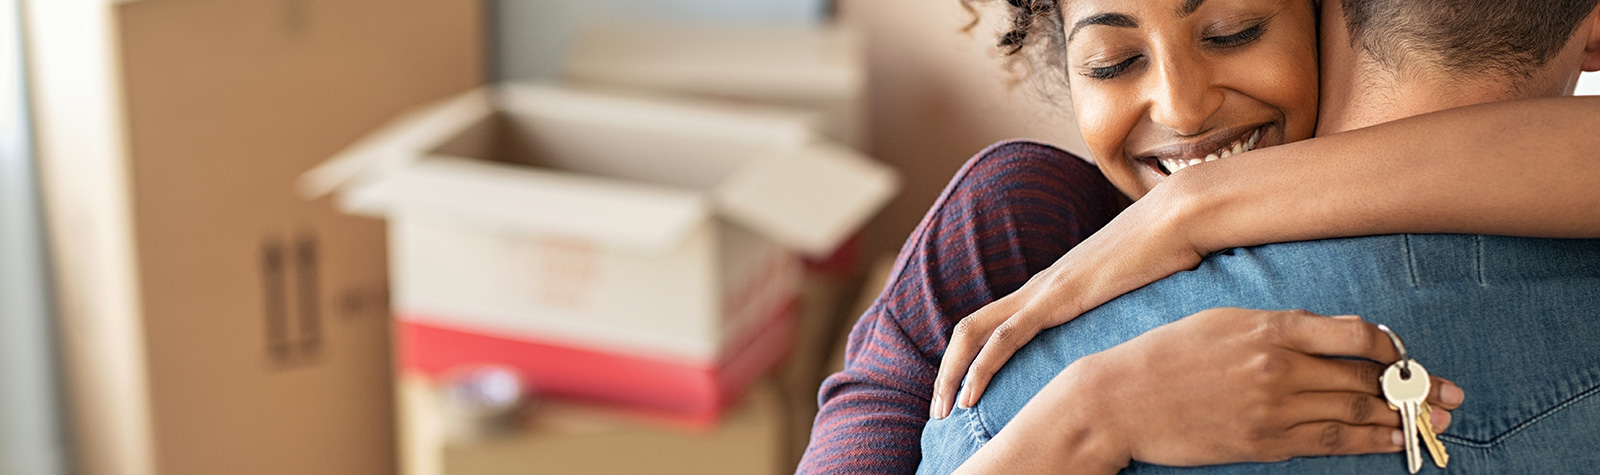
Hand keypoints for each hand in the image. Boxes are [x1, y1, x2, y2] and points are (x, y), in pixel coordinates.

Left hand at [933, 184, 1207, 418]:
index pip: (993, 324)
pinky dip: (982, 367)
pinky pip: (1005, 336)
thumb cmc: (1167, 253)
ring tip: (943, 410)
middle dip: (947, 371)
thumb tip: (1133, 332)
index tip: (964, 393)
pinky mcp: (1057, 297)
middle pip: (970, 328)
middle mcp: (1037, 288)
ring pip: (975, 332)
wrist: (1179, 218)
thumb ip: (1119, 309)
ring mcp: (1044, 290)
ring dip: (952, 374)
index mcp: (1051, 288)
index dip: (971, 358)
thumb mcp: (1135, 292)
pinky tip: (970, 394)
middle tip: (938, 409)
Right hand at [959, 309, 1465, 473]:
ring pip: (1355, 413)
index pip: (1355, 334)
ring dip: (1401, 418)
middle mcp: (1279, 366)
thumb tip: (1330, 335)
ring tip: (1433, 421)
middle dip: (1414, 387)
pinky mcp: (1263, 442)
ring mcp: (1273, 408)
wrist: (1120, 399)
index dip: (1390, 346)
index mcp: (1270, 327)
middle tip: (1450, 394)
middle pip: (1365, 378)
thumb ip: (1277, 326)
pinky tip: (1391, 441)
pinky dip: (1367, 442)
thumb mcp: (1222, 320)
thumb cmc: (1166, 354)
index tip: (1404, 354)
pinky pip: (1328, 443)